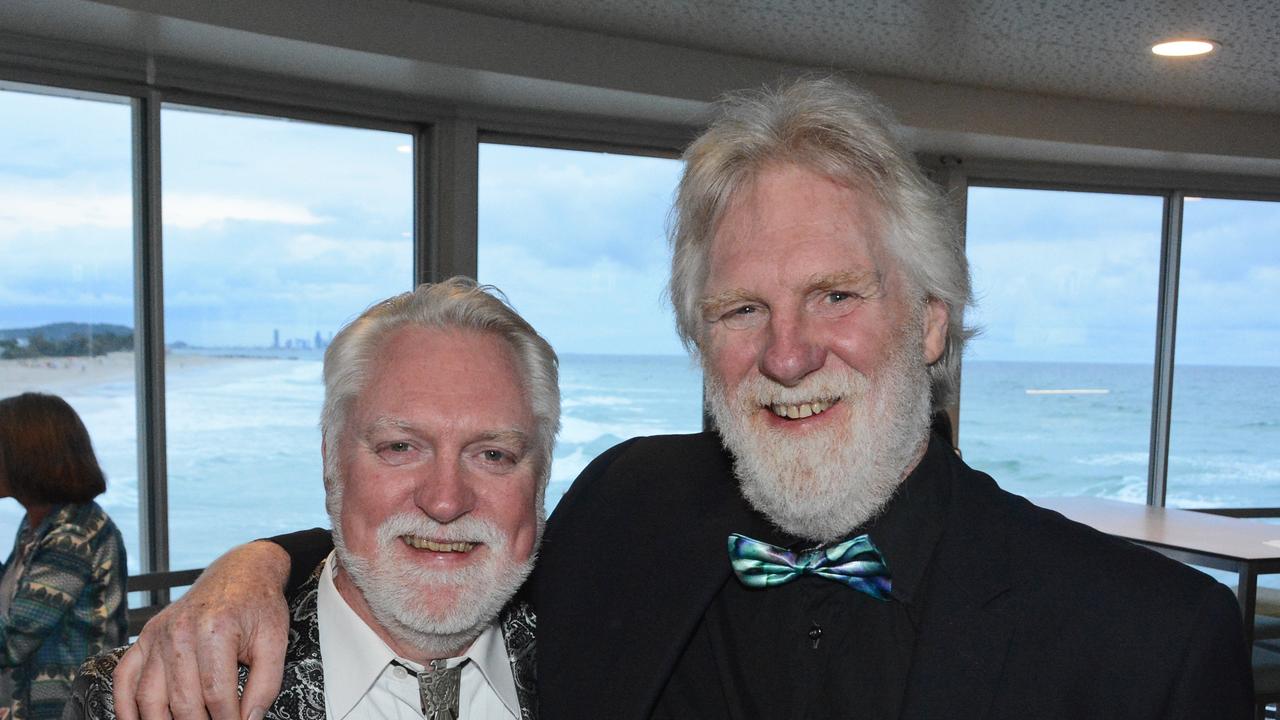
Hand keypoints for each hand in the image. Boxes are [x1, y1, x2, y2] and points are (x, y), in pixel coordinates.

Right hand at [113, 541, 291, 719]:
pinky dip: (125, 707)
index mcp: (215, 630)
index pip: (216, 694)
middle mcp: (180, 632)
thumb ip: (265, 685)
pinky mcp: (145, 638)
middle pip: (182, 701)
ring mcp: (158, 635)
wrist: (241, 573)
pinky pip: (123, 679)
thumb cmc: (258, 606)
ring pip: (149, 697)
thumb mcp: (275, 641)